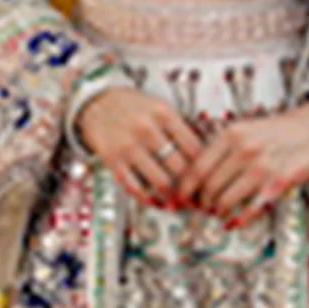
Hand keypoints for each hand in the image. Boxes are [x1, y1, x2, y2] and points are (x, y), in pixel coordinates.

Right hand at [76, 87, 203, 206]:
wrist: (98, 103)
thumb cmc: (139, 110)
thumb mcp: (163, 109)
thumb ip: (184, 129)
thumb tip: (209, 160)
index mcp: (165, 114)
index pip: (195, 148)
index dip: (205, 169)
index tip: (210, 180)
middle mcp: (146, 129)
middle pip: (180, 168)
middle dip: (192, 187)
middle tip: (199, 198)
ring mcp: (128, 146)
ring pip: (161, 181)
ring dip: (173, 198)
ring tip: (181, 204)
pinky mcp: (112, 160)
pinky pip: (134, 187)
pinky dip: (148, 199)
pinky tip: (156, 201)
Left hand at [174, 94, 308, 223]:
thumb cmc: (278, 131)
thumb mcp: (246, 129)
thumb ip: (222, 148)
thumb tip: (197, 175)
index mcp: (231, 134)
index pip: (197, 167)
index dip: (185, 188)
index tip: (181, 198)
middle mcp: (244, 150)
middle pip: (208, 186)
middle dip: (201, 202)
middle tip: (200, 208)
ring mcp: (262, 168)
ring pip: (226, 199)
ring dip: (218, 211)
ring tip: (217, 212)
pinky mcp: (279, 183)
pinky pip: (252, 209)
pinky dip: (239, 219)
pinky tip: (233, 223)